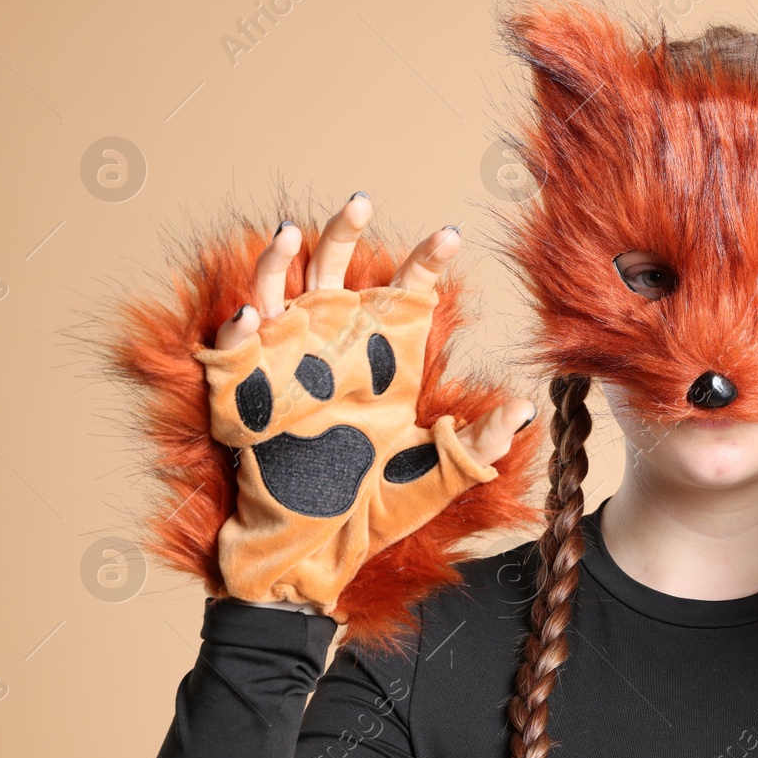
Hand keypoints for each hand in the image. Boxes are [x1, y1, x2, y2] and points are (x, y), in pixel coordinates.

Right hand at [200, 195, 535, 612]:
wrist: (320, 558)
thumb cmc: (375, 514)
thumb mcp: (436, 477)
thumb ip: (478, 446)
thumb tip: (525, 410)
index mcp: (382, 364)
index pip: (404, 295)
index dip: (424, 262)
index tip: (451, 234)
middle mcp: (333, 355)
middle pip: (334, 275)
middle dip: (343, 235)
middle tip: (361, 199)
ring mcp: (287, 371)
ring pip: (278, 295)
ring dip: (279, 262)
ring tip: (294, 232)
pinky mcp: (247, 400)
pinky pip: (232, 352)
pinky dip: (235, 328)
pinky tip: (252, 313)